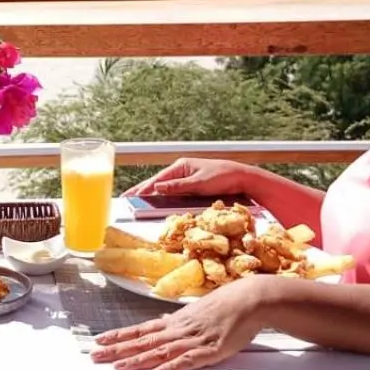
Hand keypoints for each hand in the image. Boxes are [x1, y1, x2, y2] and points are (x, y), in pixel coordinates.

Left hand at [90, 277, 269, 369]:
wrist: (250, 299)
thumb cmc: (225, 305)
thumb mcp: (195, 311)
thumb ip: (176, 320)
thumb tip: (160, 321)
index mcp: (174, 322)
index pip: (140, 330)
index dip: (119, 336)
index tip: (98, 341)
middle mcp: (178, 330)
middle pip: (143, 341)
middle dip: (118, 350)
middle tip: (95, 357)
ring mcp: (193, 340)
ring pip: (160, 352)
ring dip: (137, 360)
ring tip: (117, 368)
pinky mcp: (210, 350)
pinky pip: (188, 360)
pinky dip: (172, 367)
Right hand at [123, 158, 249, 197]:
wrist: (243, 178)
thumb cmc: (223, 177)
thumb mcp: (199, 183)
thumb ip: (177, 186)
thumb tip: (157, 188)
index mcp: (181, 166)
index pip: (158, 179)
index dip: (143, 189)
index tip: (130, 196)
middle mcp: (182, 171)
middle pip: (158, 183)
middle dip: (142, 191)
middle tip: (126, 199)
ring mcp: (187, 179)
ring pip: (165, 188)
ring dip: (152, 195)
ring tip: (136, 202)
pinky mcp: (192, 186)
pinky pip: (174, 192)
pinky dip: (163, 197)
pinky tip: (156, 203)